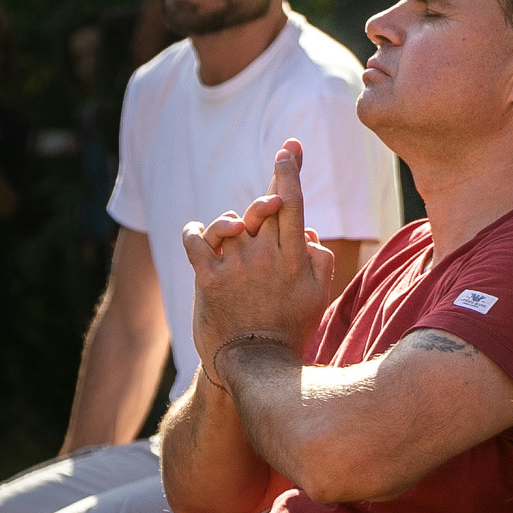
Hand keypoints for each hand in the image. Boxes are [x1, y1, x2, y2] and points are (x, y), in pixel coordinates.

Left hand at [182, 141, 333, 380]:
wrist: (255, 364)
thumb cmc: (289, 328)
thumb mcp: (317, 295)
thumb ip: (318, 257)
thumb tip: (305, 229)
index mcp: (294, 258)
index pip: (292, 203)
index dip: (289, 171)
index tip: (289, 148)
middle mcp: (265, 256)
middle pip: (263, 206)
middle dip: (267, 192)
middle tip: (271, 190)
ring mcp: (235, 265)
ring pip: (229, 221)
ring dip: (231, 225)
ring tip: (235, 239)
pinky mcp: (207, 278)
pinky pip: (195, 239)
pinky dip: (194, 232)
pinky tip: (197, 234)